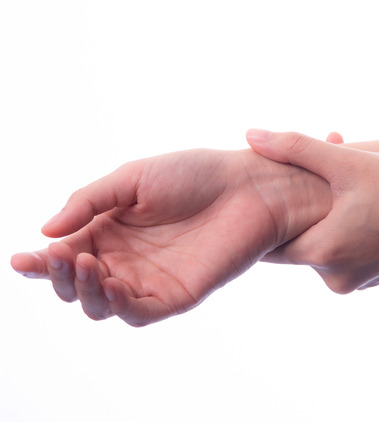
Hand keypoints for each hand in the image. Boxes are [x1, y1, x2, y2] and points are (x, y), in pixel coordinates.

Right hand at [11, 149, 329, 325]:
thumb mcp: (132, 178)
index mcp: (109, 231)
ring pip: (100, 304)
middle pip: (77, 284)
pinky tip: (110, 283)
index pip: (65, 254)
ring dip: (83, 289)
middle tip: (57, 256)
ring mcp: (150, 280)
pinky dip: (117, 304)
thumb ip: (89, 201)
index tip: (20, 258)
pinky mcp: (178, 295)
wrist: (248, 184)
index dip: (41, 260)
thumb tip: (44, 232)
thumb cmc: (194, 173)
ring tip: (84, 261)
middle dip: (58, 275)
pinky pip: (138, 311)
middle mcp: (125, 260)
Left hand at [247, 129, 378, 292]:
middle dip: (307, 202)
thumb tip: (250, 136)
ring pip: (329, 242)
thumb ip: (296, 148)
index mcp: (323, 253)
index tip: (272, 185)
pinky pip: (351, 250)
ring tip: (354, 174)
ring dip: (332, 211)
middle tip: (324, 164)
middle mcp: (337, 278)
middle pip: (302, 238)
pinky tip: (371, 198)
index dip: (270, 210)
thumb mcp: (349, 161)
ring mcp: (360, 281)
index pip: (270, 241)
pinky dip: (352, 227)